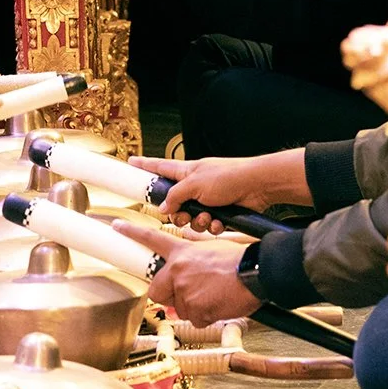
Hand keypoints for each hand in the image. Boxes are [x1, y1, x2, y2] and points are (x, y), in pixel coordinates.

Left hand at [112, 221, 258, 326]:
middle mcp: (178, 270)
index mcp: (181, 252)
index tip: (117, 226)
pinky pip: (195, 319)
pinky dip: (206, 317)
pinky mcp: (195, 309)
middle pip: (156, 291)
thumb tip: (185, 264)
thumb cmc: (238, 260)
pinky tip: (218, 306)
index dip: (132, 232)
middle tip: (187, 294)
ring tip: (213, 296)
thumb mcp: (210, 247)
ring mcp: (184, 290)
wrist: (255, 272)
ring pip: (179, 308)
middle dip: (167, 296)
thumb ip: (192, 256)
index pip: (151, 238)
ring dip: (193, 307)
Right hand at [127, 154, 272, 232]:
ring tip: (208, 217)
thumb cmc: (229, 176)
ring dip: (198, 221)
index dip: (145, 165)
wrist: (256, 186)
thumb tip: (165, 207)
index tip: (131, 163)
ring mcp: (208, 199)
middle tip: (182, 216)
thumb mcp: (195, 184)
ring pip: (191, 217)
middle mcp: (196, 185)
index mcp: (187, 172)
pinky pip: (208, 224)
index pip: (159, 167)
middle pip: (175, 202)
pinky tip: (219, 222)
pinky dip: (213, 225)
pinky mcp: (220, 212)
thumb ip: (176, 195)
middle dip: (178, 214)